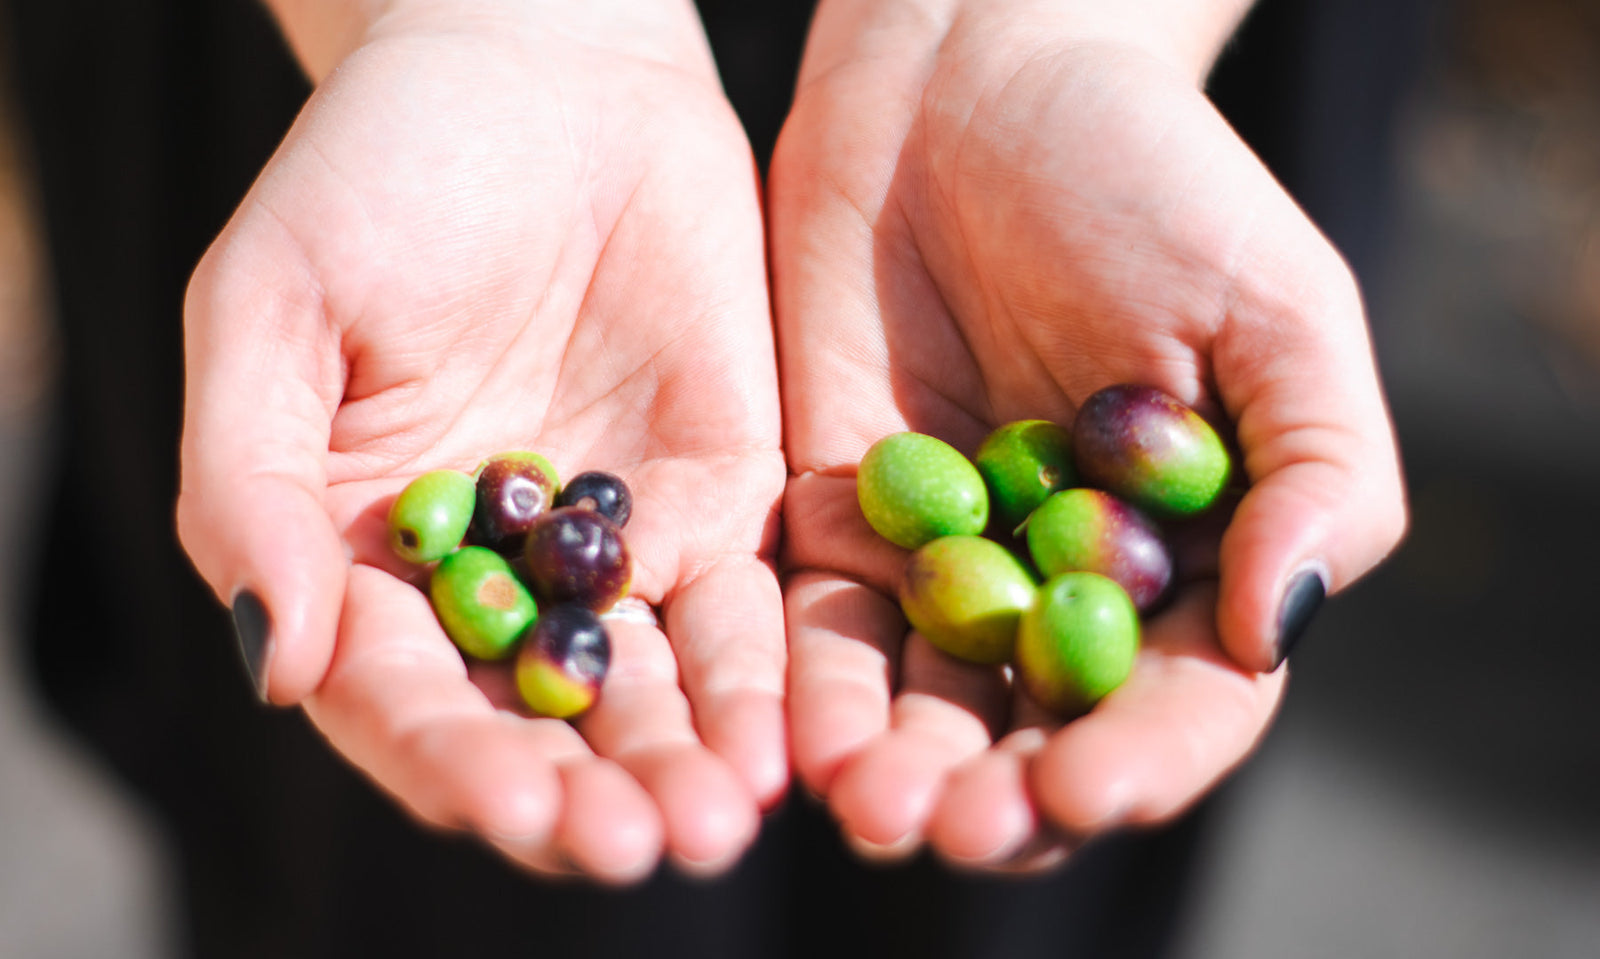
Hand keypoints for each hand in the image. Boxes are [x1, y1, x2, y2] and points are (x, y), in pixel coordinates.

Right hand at [176, 0, 785, 882]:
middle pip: (545, 722)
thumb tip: (279, 664)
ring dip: (692, 759)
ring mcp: (620, 547)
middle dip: (595, 791)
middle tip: (647, 846)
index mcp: (370, 559)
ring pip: (657, 686)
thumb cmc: (375, 173)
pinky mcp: (728, 497)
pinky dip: (772, 673)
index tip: (523, 816)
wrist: (542, 69)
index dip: (460, 765)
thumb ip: (254, 489)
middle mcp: (498, 582)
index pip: (409, 699)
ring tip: (724, 820)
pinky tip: (796, 735)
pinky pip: (752, 604)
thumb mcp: (273, 312)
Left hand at [770, 0, 1404, 869]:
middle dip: (1002, 793)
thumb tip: (1277, 635)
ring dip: (898, 766)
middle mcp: (1068, 588)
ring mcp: (949, 562)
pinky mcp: (835, 520)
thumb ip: (1315, 472)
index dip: (1144, 758)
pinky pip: (822, 622)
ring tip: (871, 802)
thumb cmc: (1151, 179)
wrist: (972, 79)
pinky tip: (796, 730)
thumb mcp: (1275, 309)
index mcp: (1194, 561)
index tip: (1088, 784)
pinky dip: (810, 683)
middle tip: (954, 823)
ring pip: (925, 703)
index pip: (1184, 701)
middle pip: (1042, 732)